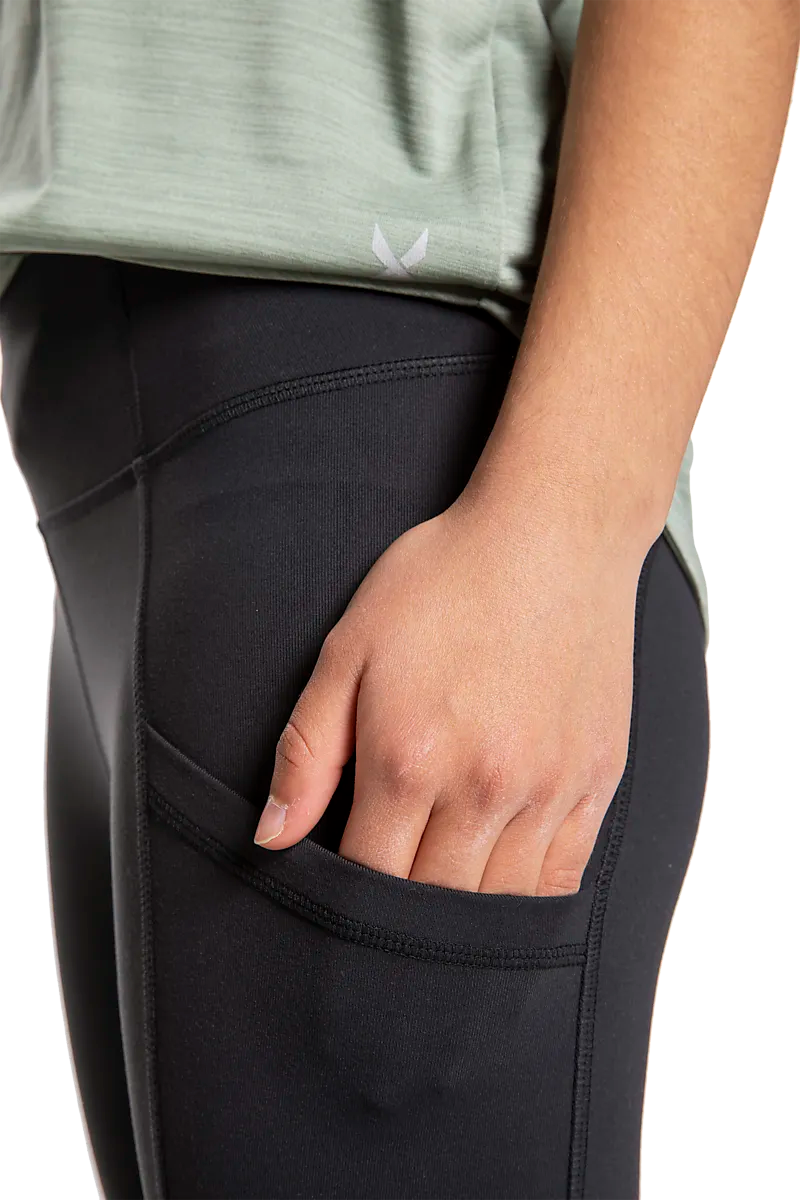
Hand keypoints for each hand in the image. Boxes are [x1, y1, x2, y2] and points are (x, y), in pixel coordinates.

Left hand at [253, 491, 647, 896]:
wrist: (552, 536)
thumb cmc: (443, 582)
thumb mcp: (349, 649)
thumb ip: (307, 752)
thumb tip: (272, 837)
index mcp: (410, 760)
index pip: (366, 879)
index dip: (344, 895)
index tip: (339, 883)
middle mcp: (484, 788)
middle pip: (432, 905)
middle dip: (399, 917)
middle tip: (389, 892)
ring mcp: (548, 789)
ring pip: (499, 904)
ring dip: (463, 914)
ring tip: (441, 891)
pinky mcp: (597, 779)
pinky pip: (564, 876)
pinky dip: (528, 896)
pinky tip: (503, 882)